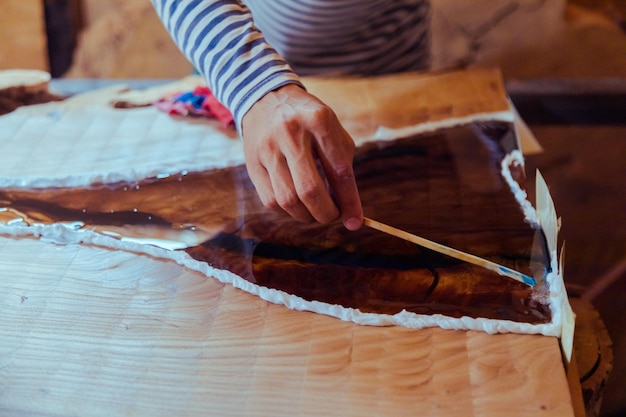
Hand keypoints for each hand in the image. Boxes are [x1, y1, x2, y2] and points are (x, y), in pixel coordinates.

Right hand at [241, 84, 362, 230]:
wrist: (266, 98)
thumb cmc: (308, 120)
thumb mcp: (331, 129)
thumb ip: (342, 165)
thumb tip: (349, 211)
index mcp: (319, 120)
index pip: (339, 170)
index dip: (349, 201)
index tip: (355, 222)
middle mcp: (291, 133)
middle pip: (310, 190)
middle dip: (326, 213)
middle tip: (332, 216)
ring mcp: (268, 148)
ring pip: (288, 200)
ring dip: (306, 215)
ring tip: (315, 211)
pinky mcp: (252, 163)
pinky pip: (271, 200)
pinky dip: (287, 211)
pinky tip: (296, 204)